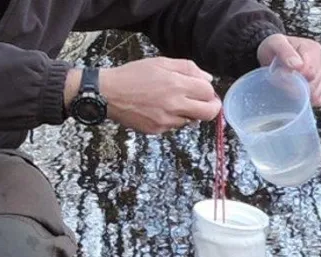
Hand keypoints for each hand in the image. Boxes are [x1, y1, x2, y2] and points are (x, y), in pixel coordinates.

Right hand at [99, 57, 220, 133]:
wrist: (109, 94)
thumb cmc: (133, 75)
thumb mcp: (161, 63)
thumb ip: (188, 68)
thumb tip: (208, 79)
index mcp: (176, 84)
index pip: (208, 92)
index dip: (210, 92)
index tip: (206, 91)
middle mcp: (174, 105)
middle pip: (208, 113)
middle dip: (212, 108)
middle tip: (207, 104)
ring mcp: (167, 121)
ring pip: (192, 121)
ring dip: (190, 113)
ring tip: (175, 102)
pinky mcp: (158, 130)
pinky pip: (175, 126)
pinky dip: (174, 119)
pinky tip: (161, 109)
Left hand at [257, 34, 320, 106]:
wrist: (272, 58)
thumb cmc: (274, 51)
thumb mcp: (274, 44)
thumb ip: (284, 51)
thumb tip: (298, 65)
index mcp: (312, 48)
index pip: (310, 70)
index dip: (297, 77)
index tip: (285, 77)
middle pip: (315, 82)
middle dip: (298, 86)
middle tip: (284, 83)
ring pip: (317, 91)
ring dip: (302, 93)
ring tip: (289, 87)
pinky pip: (319, 98)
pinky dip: (307, 100)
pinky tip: (298, 94)